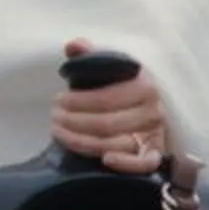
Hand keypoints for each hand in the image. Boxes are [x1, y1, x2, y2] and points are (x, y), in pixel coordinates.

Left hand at [50, 37, 170, 174]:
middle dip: (73, 122)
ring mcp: (154, 134)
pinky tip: (104, 160)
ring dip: (83, 142)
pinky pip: (145, 164)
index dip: (76, 102)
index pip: (104, 98)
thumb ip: (89, 55)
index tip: (57, 100)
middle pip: (106, 123)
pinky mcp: (154, 154)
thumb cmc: (119, 88)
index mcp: (144, 85)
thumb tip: (73, 45)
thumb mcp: (107, 69)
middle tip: (54, 118)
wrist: (142, 108)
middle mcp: (153, 110)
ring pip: (116, 144)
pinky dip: (126, 164)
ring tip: (59, 133)